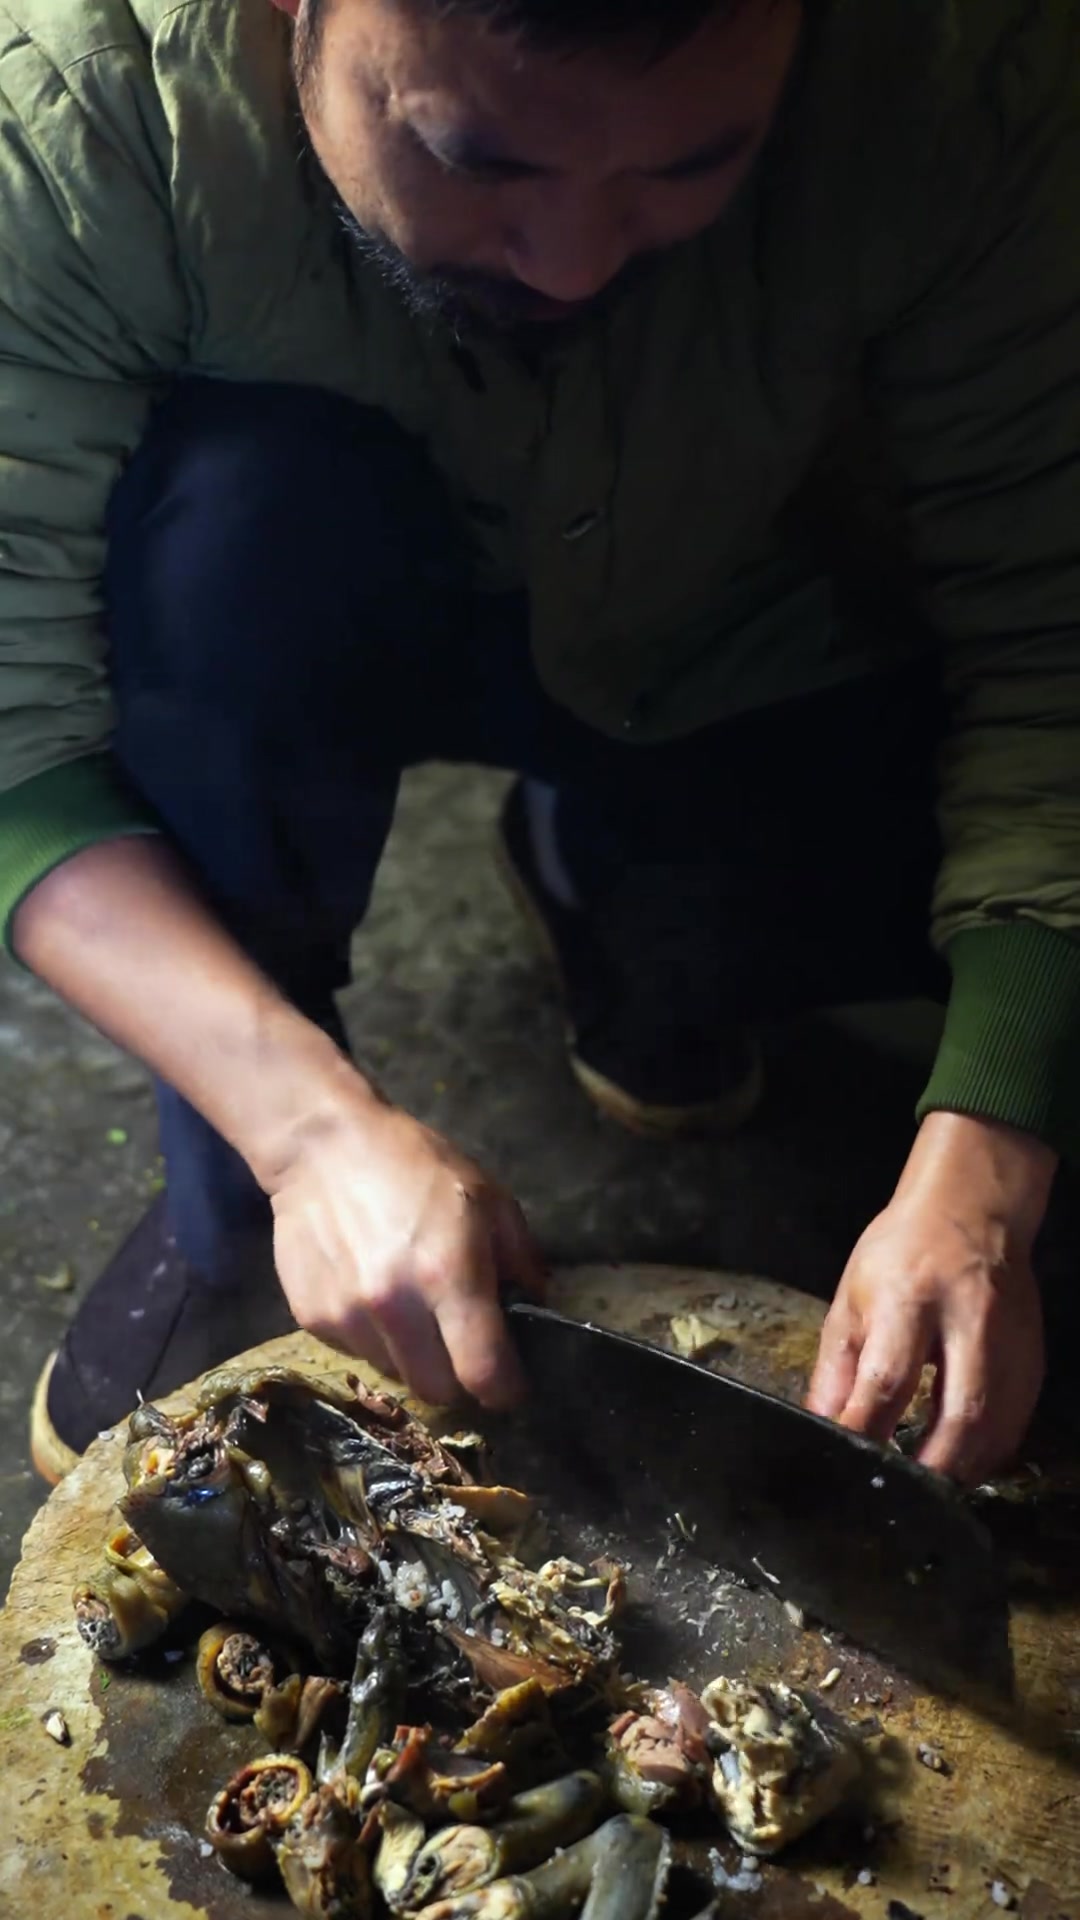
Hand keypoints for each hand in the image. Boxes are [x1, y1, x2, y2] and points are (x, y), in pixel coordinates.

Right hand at [265, 1081, 545, 1409]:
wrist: (321, 1146)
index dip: (506, 1388)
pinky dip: (374, 1338)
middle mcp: (395, 1307)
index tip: (511, 1382)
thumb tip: (535, 1309)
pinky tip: (372, 1292)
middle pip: (437, 1390)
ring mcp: (347, 1317)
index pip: (483, 1374)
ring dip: (413, 1356)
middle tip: (462, 1345)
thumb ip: (519, 1260)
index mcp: (448, 1276)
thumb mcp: (488, 1198)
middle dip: (458, 1376)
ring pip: (395, 1374)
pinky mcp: (310, 1319)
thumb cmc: (413, 1164)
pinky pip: (357, 1352)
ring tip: (412, 1308)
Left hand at [807, 1113, 1053, 1482]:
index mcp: (910, 1299)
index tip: (845, 1463)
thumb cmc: (902, 1251)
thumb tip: (821, 1427)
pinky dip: (987, 1454)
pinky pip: (1015, 1423)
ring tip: (927, 1490)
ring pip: (996, 1428)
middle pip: (959, 1414)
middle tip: (900, 1496)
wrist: (971, 1207)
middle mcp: (968, 1321)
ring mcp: (1010, 1342)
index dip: (864, 1431)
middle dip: (929, 1468)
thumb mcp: (852, 1298)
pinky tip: (961, 1462)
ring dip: (961, 1470)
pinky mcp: (1033, 1358)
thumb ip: (837, 1368)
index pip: (887, 1381)